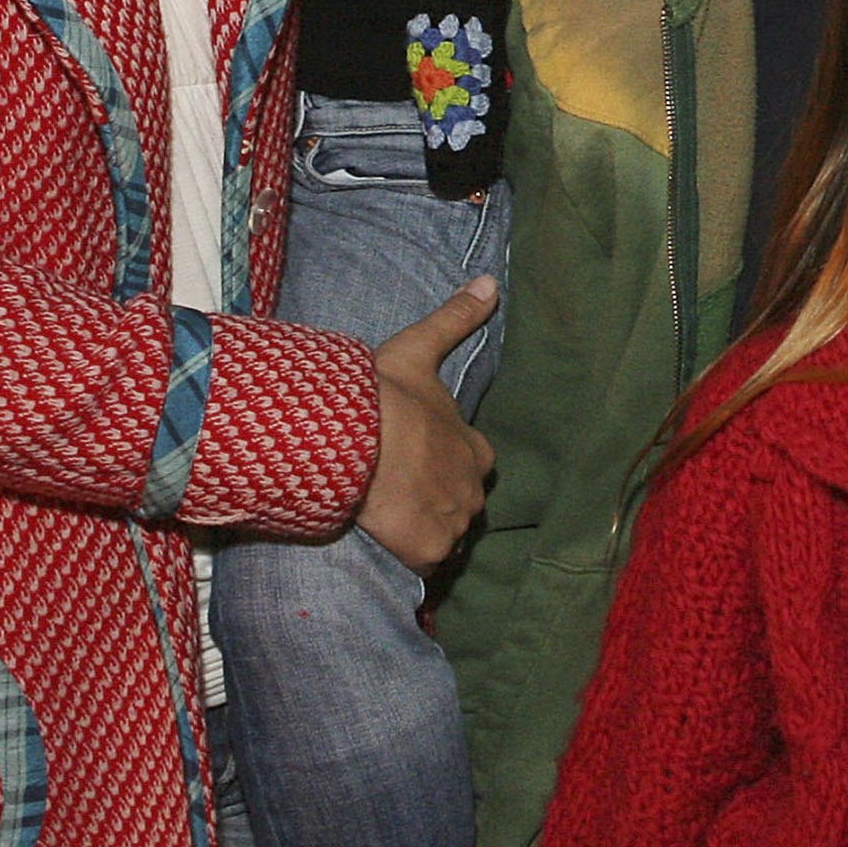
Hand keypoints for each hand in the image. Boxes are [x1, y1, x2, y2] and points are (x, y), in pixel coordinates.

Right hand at [355, 276, 499, 572]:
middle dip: (441, 502)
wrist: (355, 438)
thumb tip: (492, 282)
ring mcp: (453, 524)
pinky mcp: (429, 552)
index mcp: (475, 449)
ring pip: (448, 536)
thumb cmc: (386, 394)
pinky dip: (412, 557)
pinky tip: (389, 545)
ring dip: (428, 531)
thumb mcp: (421, 349)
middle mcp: (472, 490)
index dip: (450, 463)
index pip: (475, 462)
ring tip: (392, 519)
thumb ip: (457, 318)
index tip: (423, 460)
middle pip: (462, 504)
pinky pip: (427, 564)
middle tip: (403, 493)